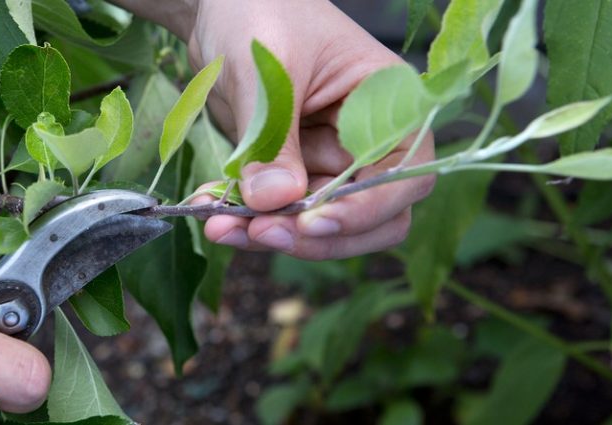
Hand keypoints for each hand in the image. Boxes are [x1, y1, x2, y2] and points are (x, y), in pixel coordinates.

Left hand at [116, 0, 435, 258]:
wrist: (220, 6)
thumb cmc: (261, 11)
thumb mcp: (268, 68)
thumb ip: (273, 135)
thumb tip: (275, 201)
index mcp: (387, 105)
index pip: (402, 175)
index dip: (364, 209)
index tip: (311, 221)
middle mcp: (366, 142)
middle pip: (366, 217)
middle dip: (311, 234)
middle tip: (256, 233)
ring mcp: (328, 161)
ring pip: (317, 224)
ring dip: (270, 233)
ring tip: (218, 225)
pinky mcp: (290, 173)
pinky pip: (277, 213)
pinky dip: (245, 219)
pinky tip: (210, 209)